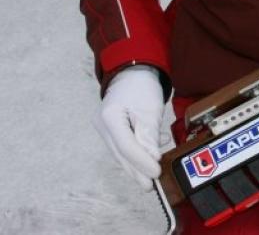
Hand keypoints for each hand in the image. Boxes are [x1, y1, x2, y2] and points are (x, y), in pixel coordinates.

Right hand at [93, 65, 164, 190]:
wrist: (132, 71)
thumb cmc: (142, 86)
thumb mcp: (150, 109)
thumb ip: (149, 135)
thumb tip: (152, 158)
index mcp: (110, 117)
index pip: (126, 147)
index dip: (141, 162)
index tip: (156, 172)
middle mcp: (102, 125)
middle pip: (121, 154)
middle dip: (136, 171)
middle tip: (150, 186)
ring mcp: (104, 128)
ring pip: (121, 153)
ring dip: (135, 166)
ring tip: (148, 179)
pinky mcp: (110, 129)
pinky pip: (122, 146)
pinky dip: (134, 155)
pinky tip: (146, 162)